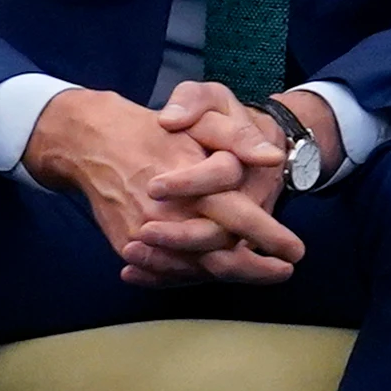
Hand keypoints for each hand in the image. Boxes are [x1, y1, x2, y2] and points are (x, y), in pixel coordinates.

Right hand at [24, 83, 301, 286]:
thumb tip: (272, 156)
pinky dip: (192, 276)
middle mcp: (169, 214)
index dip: (269, 235)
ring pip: (195, 267)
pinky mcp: (128, 244)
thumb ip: (238, 137)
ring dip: (229, 275)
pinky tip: (215, 274)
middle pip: (219, 254)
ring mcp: (145, 234)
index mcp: (192, 181)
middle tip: (284, 270)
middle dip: (256, 268)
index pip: (238, 217)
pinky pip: (166, 270)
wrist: (94, 142)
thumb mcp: (203, 114)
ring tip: (261, 274)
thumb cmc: (156, 129)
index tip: (296, 250)